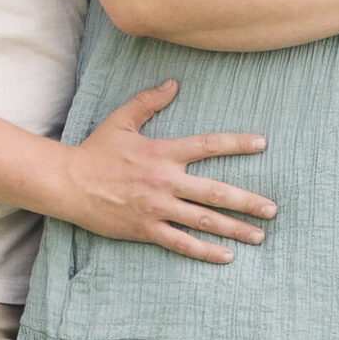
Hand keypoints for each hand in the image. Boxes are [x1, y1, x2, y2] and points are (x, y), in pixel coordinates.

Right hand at [50, 80, 277, 264]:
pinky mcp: (145, 229)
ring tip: (259, 235)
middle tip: (272, 209)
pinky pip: (180, 243)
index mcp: (163, 152)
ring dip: (234, 228)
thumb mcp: (122, 120)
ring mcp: (156, 207)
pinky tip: (227, 256)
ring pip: (203, 220)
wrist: (66, 183)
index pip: (208, 145)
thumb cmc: (96, 151)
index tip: (263, 144)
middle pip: (215, 192)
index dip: (237, 143)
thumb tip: (173, 83)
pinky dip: (205, 251)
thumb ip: (149, 101)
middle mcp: (165, 180)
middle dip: (247, 201)